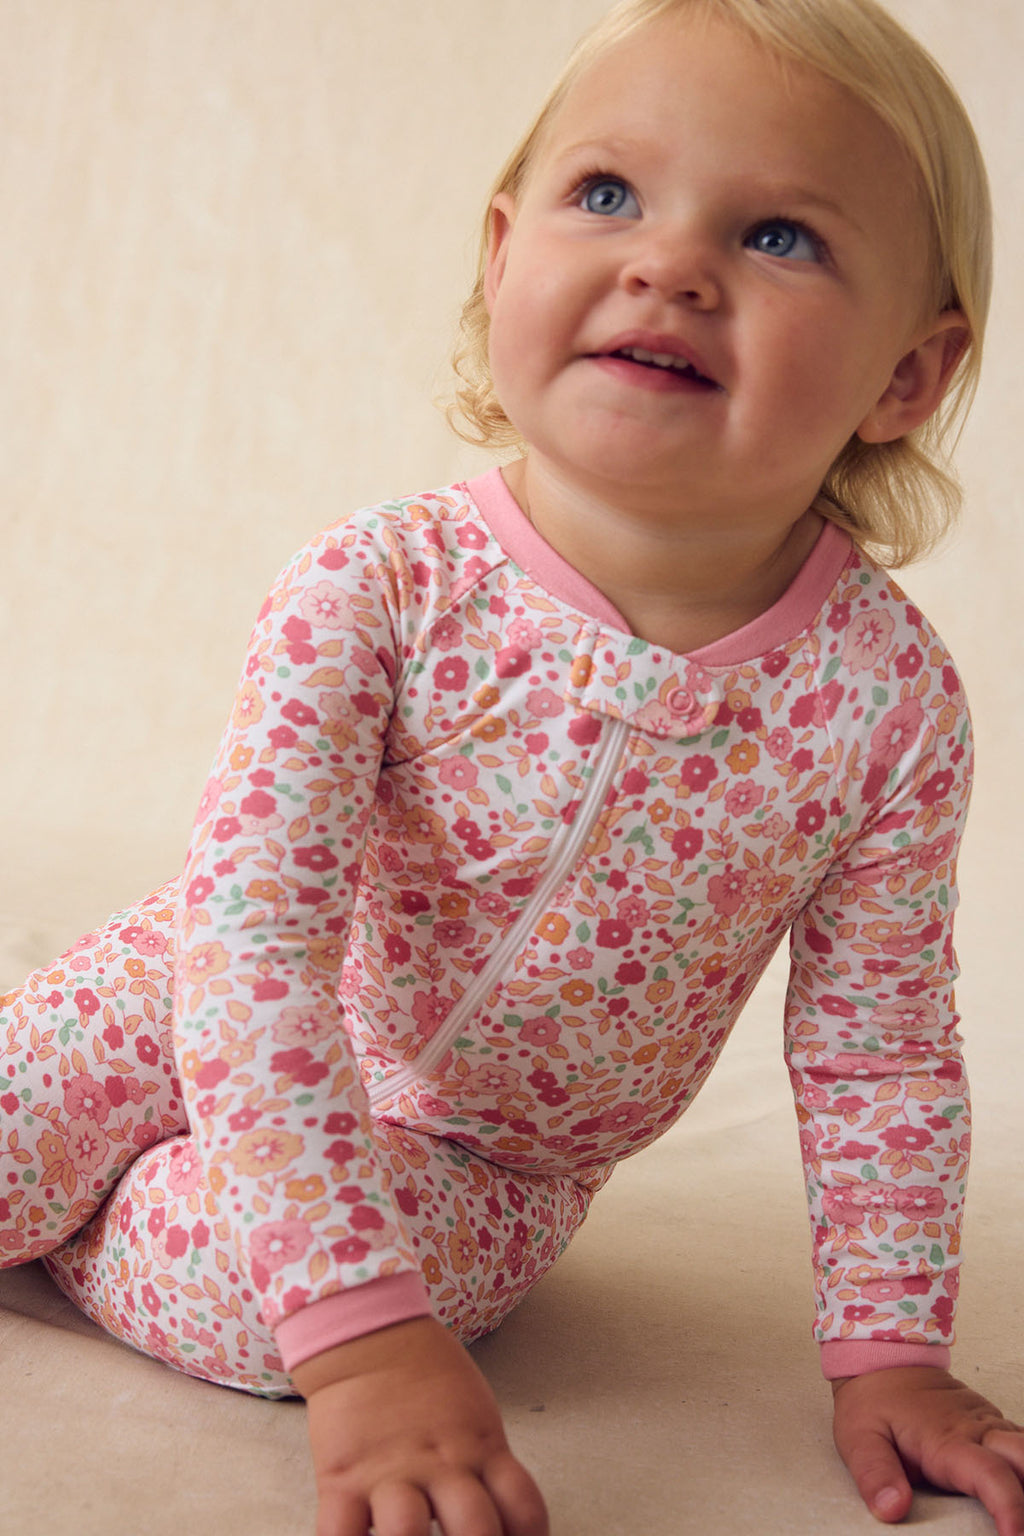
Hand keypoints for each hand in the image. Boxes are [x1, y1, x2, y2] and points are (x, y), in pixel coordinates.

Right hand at [291, 1315, 548, 1535]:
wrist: (370, 1335)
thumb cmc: (427, 1378)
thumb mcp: (474, 1417)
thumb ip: (487, 1468)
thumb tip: (502, 1523)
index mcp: (482, 1449)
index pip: (523, 1508)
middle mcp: (441, 1466)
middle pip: (475, 1528)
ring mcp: (390, 1475)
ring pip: (407, 1533)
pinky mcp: (342, 1480)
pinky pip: (338, 1534)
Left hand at [832, 1366, 1023, 1534]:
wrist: (883, 1358)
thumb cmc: (873, 1402)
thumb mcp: (859, 1437)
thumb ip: (875, 1474)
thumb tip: (893, 1508)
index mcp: (947, 1440)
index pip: (991, 1475)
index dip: (1010, 1507)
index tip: (1015, 1535)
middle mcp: (977, 1430)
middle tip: (1021, 1529)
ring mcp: (988, 1425)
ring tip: (1019, 1516)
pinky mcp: (992, 1424)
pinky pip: (1022, 1445)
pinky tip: (1020, 1488)